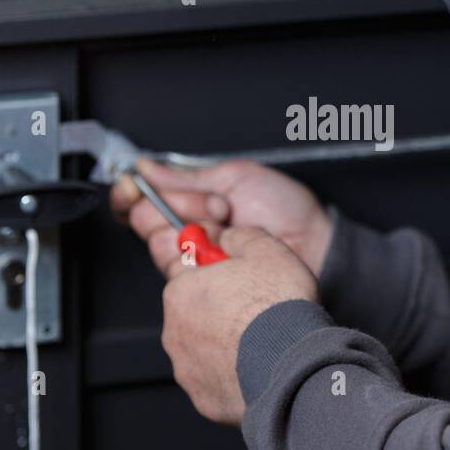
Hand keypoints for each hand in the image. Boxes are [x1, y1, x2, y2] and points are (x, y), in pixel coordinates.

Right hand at [110, 155, 333, 279]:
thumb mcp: (235, 178)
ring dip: (191, 225)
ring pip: (160, 242)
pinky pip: (177, 267)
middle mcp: (189, 227)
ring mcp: (195, 255)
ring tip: (225, 220)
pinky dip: (196, 250)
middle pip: (145, 218)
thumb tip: (146, 168)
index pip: (146, 196)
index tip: (136, 184)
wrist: (313, 243)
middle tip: (214, 204)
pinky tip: (220, 243)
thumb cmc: (285, 209)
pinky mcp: (204, 281)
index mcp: (194, 198)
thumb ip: (188, 177)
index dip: (136, 191)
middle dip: (176, 205)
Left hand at [161, 224, 317, 425]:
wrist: (292, 362)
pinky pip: (217, 381)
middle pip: (195, 313)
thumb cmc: (277, 306)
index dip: (216, 271)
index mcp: (181, 292)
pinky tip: (258, 366)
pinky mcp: (205, 399)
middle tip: (256, 309)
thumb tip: (229, 238)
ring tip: (262, 341)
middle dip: (221, 310)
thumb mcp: (266, 249)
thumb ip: (240, 237)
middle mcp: (175, 332)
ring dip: (226, 344)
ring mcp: (188, 370)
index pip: (189, 272)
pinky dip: (233, 375)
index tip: (236, 274)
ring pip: (204, 350)